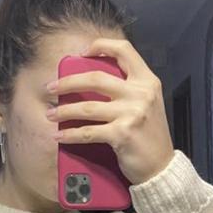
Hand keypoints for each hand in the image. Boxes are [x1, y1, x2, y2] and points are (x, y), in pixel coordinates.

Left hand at [46, 37, 175, 185]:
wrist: (162, 166)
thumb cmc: (149, 136)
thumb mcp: (147, 104)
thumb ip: (127, 90)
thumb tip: (89, 82)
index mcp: (147, 81)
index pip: (124, 50)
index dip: (101, 46)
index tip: (81, 53)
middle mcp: (140, 93)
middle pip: (95, 78)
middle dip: (67, 82)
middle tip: (51, 87)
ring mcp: (132, 113)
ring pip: (87, 107)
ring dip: (63, 111)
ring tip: (50, 114)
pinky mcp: (122, 134)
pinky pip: (88, 132)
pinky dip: (70, 135)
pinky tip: (60, 136)